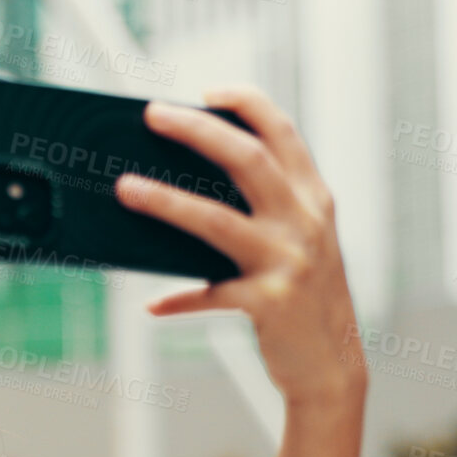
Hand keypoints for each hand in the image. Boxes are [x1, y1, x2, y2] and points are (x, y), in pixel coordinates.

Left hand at [115, 85, 368, 408]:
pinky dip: (179, 300)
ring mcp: (289, 261)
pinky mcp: (270, 303)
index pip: (282, 133)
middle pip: (247, 159)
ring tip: (125, 188)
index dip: (245, 104)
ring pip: (217, 220)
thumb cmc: (301, 299)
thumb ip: (258, 213)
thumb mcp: (295, 245)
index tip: (207, 91)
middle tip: (152, 115)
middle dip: (197, 131)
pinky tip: (151, 305)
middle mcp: (305, 222)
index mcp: (312, 199)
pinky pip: (211, 295)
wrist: (332, 365)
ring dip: (166, 202)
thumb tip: (181, 191)